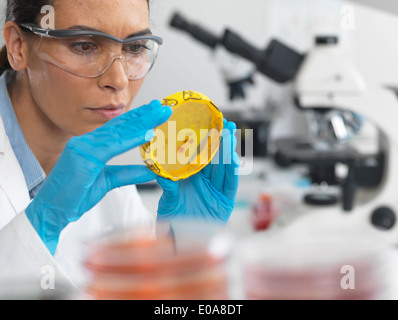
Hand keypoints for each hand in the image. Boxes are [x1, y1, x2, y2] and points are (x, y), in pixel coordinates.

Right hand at [25, 100, 171, 254]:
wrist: (51, 212)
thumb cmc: (73, 196)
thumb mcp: (107, 182)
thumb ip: (128, 174)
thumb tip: (150, 170)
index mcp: (89, 146)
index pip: (118, 130)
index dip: (137, 120)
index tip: (154, 113)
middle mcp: (85, 142)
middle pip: (120, 126)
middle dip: (143, 115)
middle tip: (162, 106)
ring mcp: (82, 146)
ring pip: (119, 132)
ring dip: (142, 121)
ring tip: (160, 113)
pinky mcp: (83, 155)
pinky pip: (113, 145)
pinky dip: (132, 138)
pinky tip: (148, 132)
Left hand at [156, 120, 239, 224]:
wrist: (179, 242)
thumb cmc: (172, 220)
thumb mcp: (168, 199)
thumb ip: (168, 184)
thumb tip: (159, 169)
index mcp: (191, 177)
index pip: (200, 155)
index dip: (204, 141)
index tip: (207, 125)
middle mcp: (205, 181)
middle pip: (215, 158)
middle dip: (221, 141)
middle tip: (225, 124)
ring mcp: (216, 191)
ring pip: (224, 168)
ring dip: (228, 152)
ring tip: (230, 136)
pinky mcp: (225, 202)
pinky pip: (230, 184)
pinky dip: (232, 173)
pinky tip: (233, 159)